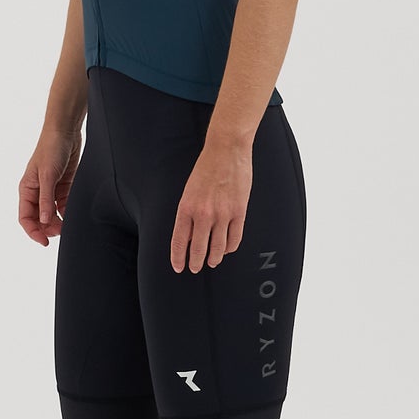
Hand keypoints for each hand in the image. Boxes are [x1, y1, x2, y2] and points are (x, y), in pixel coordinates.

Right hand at [19, 126, 82, 246]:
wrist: (66, 131)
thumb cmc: (51, 149)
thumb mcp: (47, 175)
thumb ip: (46, 199)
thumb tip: (44, 221)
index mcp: (27, 189)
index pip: (25, 218)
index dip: (33, 232)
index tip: (45, 242)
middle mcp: (37, 192)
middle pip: (40, 219)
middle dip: (49, 228)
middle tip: (62, 232)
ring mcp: (51, 190)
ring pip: (52, 214)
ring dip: (59, 222)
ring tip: (69, 225)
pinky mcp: (64, 187)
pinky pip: (64, 205)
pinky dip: (68, 212)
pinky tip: (74, 215)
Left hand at [171, 142, 251, 272]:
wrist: (226, 150)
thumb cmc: (206, 168)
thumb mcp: (189, 191)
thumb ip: (189, 214)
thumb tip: (190, 237)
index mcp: (186, 207)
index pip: (180, 241)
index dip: (178, 258)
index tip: (179, 267)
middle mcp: (204, 214)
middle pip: (199, 249)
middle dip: (196, 263)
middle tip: (195, 268)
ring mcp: (223, 214)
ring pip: (218, 248)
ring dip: (214, 258)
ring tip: (212, 262)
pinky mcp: (239, 211)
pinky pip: (235, 238)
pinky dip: (229, 247)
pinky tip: (226, 249)